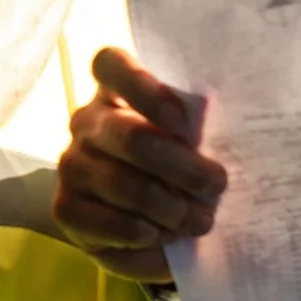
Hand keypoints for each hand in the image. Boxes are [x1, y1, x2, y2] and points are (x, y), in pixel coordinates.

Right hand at [56, 47, 225, 281]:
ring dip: (170, 208)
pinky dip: (142, 233)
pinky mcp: (65, 208)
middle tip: (216, 184)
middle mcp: (86, 122)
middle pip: (130, 137)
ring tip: (200, 221)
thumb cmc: (175, 163)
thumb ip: (200, 132)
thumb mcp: (189, 141)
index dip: (144, 88)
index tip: (182, 120)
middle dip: (182, 166)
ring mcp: (71, 164)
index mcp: (115, 90)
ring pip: (123, 184)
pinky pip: (107, 223)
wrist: (135, 215)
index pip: (111, 65)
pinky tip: (162, 236)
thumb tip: (236, 142)